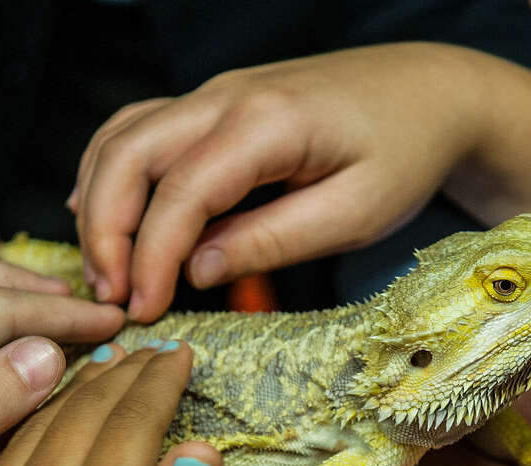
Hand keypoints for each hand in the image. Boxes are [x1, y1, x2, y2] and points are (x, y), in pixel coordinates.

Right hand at [68, 45, 485, 319]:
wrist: (430, 92)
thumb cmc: (405, 151)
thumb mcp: (356, 212)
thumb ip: (274, 240)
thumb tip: (198, 270)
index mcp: (267, 124)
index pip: (181, 192)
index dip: (150, 256)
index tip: (142, 309)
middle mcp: (226, 97)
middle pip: (128, 155)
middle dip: (105, 230)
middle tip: (112, 297)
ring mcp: (215, 94)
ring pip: (122, 137)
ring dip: (100, 202)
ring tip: (106, 270)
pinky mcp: (215, 105)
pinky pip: (141, 129)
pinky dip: (113, 172)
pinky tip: (104, 214)